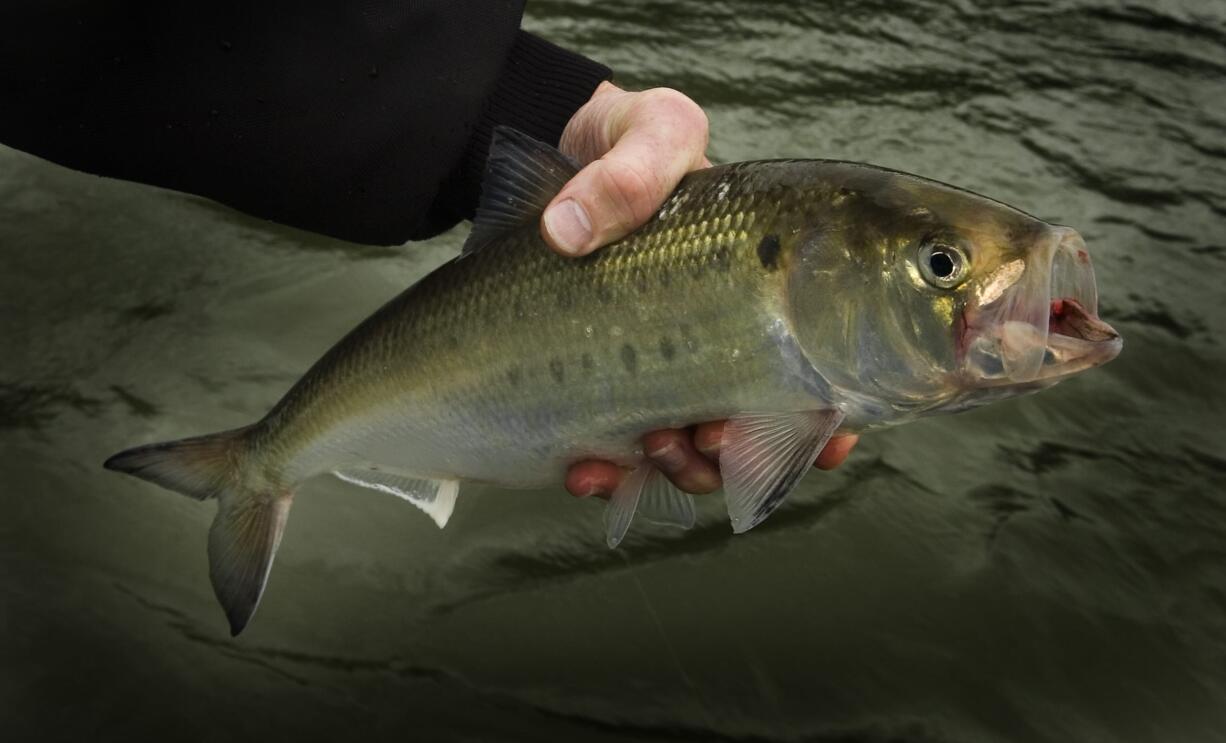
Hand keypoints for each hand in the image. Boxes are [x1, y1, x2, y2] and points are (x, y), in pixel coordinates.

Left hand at [545, 82, 857, 498]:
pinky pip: (619, 460)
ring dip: (686, 469)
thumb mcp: (645, 131)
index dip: (832, 414)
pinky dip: (608, 478)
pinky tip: (584, 470)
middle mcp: (721, 342)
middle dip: (747, 452)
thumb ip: (632, 167)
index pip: (821, 366)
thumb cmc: (623, 141)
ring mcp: (663, 375)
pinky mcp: (604, 396)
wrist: (552, 169)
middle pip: (761, 429)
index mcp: (760, 289)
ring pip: (697, 456)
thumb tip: (568, 231)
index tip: (827, 432)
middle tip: (713, 436)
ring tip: (653, 445)